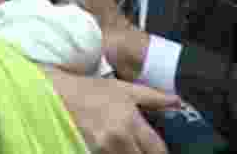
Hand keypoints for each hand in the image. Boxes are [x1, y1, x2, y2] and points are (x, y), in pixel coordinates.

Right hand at [44, 67, 178, 153]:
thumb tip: (178, 102)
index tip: (160, 151)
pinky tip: (116, 148)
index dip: (162, 153)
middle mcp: (118, 139)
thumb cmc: (92, 91)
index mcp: (130, 121)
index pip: (157, 150)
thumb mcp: (124, 89)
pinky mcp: (89, 153)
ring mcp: (102, 149)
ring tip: (129, 146)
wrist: (58, 95)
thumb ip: (153, 97)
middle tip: (144, 148)